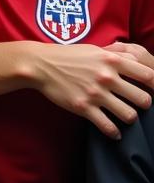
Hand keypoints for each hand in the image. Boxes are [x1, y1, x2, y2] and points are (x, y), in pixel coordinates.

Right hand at [29, 40, 153, 138]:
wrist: (40, 64)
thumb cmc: (67, 56)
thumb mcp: (93, 49)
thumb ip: (116, 55)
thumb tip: (137, 59)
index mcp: (111, 61)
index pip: (147, 75)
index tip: (152, 90)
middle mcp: (106, 77)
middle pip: (143, 99)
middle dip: (144, 104)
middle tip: (137, 104)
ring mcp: (95, 93)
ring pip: (129, 115)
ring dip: (130, 118)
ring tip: (124, 116)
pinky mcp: (83, 107)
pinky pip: (108, 127)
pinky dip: (114, 133)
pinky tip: (114, 133)